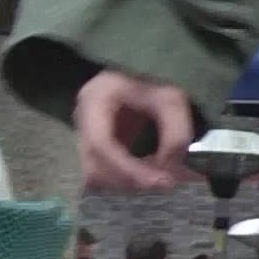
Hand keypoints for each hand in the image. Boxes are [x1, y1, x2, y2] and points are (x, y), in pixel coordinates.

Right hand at [75, 69, 195, 192]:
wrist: (142, 76)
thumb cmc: (154, 80)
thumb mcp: (171, 100)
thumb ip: (175, 133)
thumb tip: (169, 168)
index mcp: (95, 99)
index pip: (100, 144)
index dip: (127, 168)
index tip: (157, 181)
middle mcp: (82, 120)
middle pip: (94, 165)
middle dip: (129, 180)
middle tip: (164, 183)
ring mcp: (84, 135)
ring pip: (96, 175)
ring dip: (127, 183)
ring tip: (158, 178)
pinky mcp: (93, 148)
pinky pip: (103, 174)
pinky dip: (125, 180)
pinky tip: (147, 175)